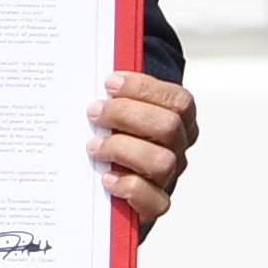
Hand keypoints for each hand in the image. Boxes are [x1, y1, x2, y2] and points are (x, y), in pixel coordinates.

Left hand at [91, 72, 198, 232]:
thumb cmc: (110, 132)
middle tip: (93, 113)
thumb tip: (88, 63)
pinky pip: (156, 201)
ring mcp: (169, 176)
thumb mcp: (116, 106)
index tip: (108, 83)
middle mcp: (179, 147)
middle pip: (168, 127)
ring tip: (94, 147)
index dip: (144, 89)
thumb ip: (114, 91)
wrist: (108, 179)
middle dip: (126, 115)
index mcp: (179, 119)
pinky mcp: (156, 204)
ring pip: (162, 162)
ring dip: (122, 150)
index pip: (178, 100)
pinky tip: (106, 178)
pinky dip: (130, 187)